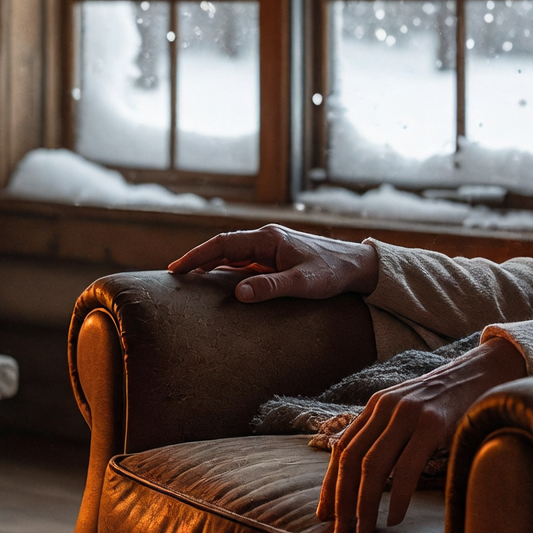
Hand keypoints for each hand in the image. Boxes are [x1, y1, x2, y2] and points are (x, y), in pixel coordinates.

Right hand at [167, 224, 379, 303]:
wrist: (357, 266)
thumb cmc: (332, 272)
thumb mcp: (302, 283)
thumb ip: (270, 287)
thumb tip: (238, 293)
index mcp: (268, 238)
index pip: (223, 244)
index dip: (198, 255)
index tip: (177, 267)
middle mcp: (266, 239)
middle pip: (224, 246)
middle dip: (198, 258)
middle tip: (175, 273)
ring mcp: (271, 248)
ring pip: (233, 253)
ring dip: (211, 262)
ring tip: (189, 277)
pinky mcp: (277, 258)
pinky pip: (245, 261)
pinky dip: (227, 268)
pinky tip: (219, 279)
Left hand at [318, 337, 528, 532]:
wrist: (487, 371)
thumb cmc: (450, 402)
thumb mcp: (411, 412)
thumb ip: (389, 435)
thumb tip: (368, 479)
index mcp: (376, 407)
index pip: (342, 449)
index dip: (330, 485)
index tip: (324, 514)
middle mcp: (385, 407)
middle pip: (350, 459)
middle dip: (341, 500)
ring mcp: (408, 414)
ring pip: (372, 465)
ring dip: (363, 504)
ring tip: (363, 532)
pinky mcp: (433, 424)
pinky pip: (406, 467)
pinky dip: (396, 497)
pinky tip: (393, 518)